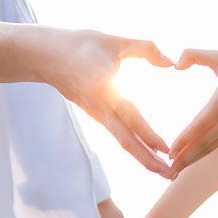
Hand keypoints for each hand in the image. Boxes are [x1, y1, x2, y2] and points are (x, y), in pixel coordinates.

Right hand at [35, 28, 175, 177]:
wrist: (45, 56)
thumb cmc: (80, 45)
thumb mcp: (115, 41)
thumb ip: (146, 49)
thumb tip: (171, 63)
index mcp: (105, 91)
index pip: (131, 117)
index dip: (149, 135)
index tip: (166, 150)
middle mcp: (100, 109)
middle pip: (126, 141)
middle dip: (148, 161)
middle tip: (171, 176)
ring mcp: (96, 114)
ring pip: (122, 141)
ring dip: (143, 157)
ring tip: (162, 170)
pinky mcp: (95, 114)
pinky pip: (117, 134)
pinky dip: (134, 145)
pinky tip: (146, 151)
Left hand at [168, 49, 217, 173]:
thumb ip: (195, 54)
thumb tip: (175, 64)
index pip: (201, 124)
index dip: (185, 140)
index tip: (170, 152)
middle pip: (206, 142)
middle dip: (186, 158)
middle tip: (168, 171)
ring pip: (214, 145)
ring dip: (195, 158)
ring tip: (178, 170)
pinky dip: (207, 151)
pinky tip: (194, 157)